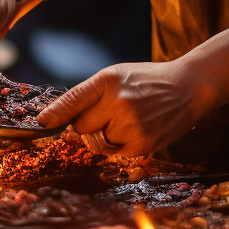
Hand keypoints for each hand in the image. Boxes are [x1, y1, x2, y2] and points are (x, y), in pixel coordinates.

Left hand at [36, 60, 207, 157]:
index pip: (73, 100)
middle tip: (106, 112)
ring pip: (96, 143)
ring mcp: (131, 125)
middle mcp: (118, 102)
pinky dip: (119, 145)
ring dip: (103, 135)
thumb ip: (89, 94)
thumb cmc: (146, 80)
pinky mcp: (142, 144)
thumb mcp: (116, 75)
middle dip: (87, 123)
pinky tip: (135, 128)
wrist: (188, 87)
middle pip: (80, 127)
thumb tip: (57, 118)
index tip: (40, 123)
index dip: (54, 114)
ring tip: (124, 119)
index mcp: (108, 81)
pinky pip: (114, 153)